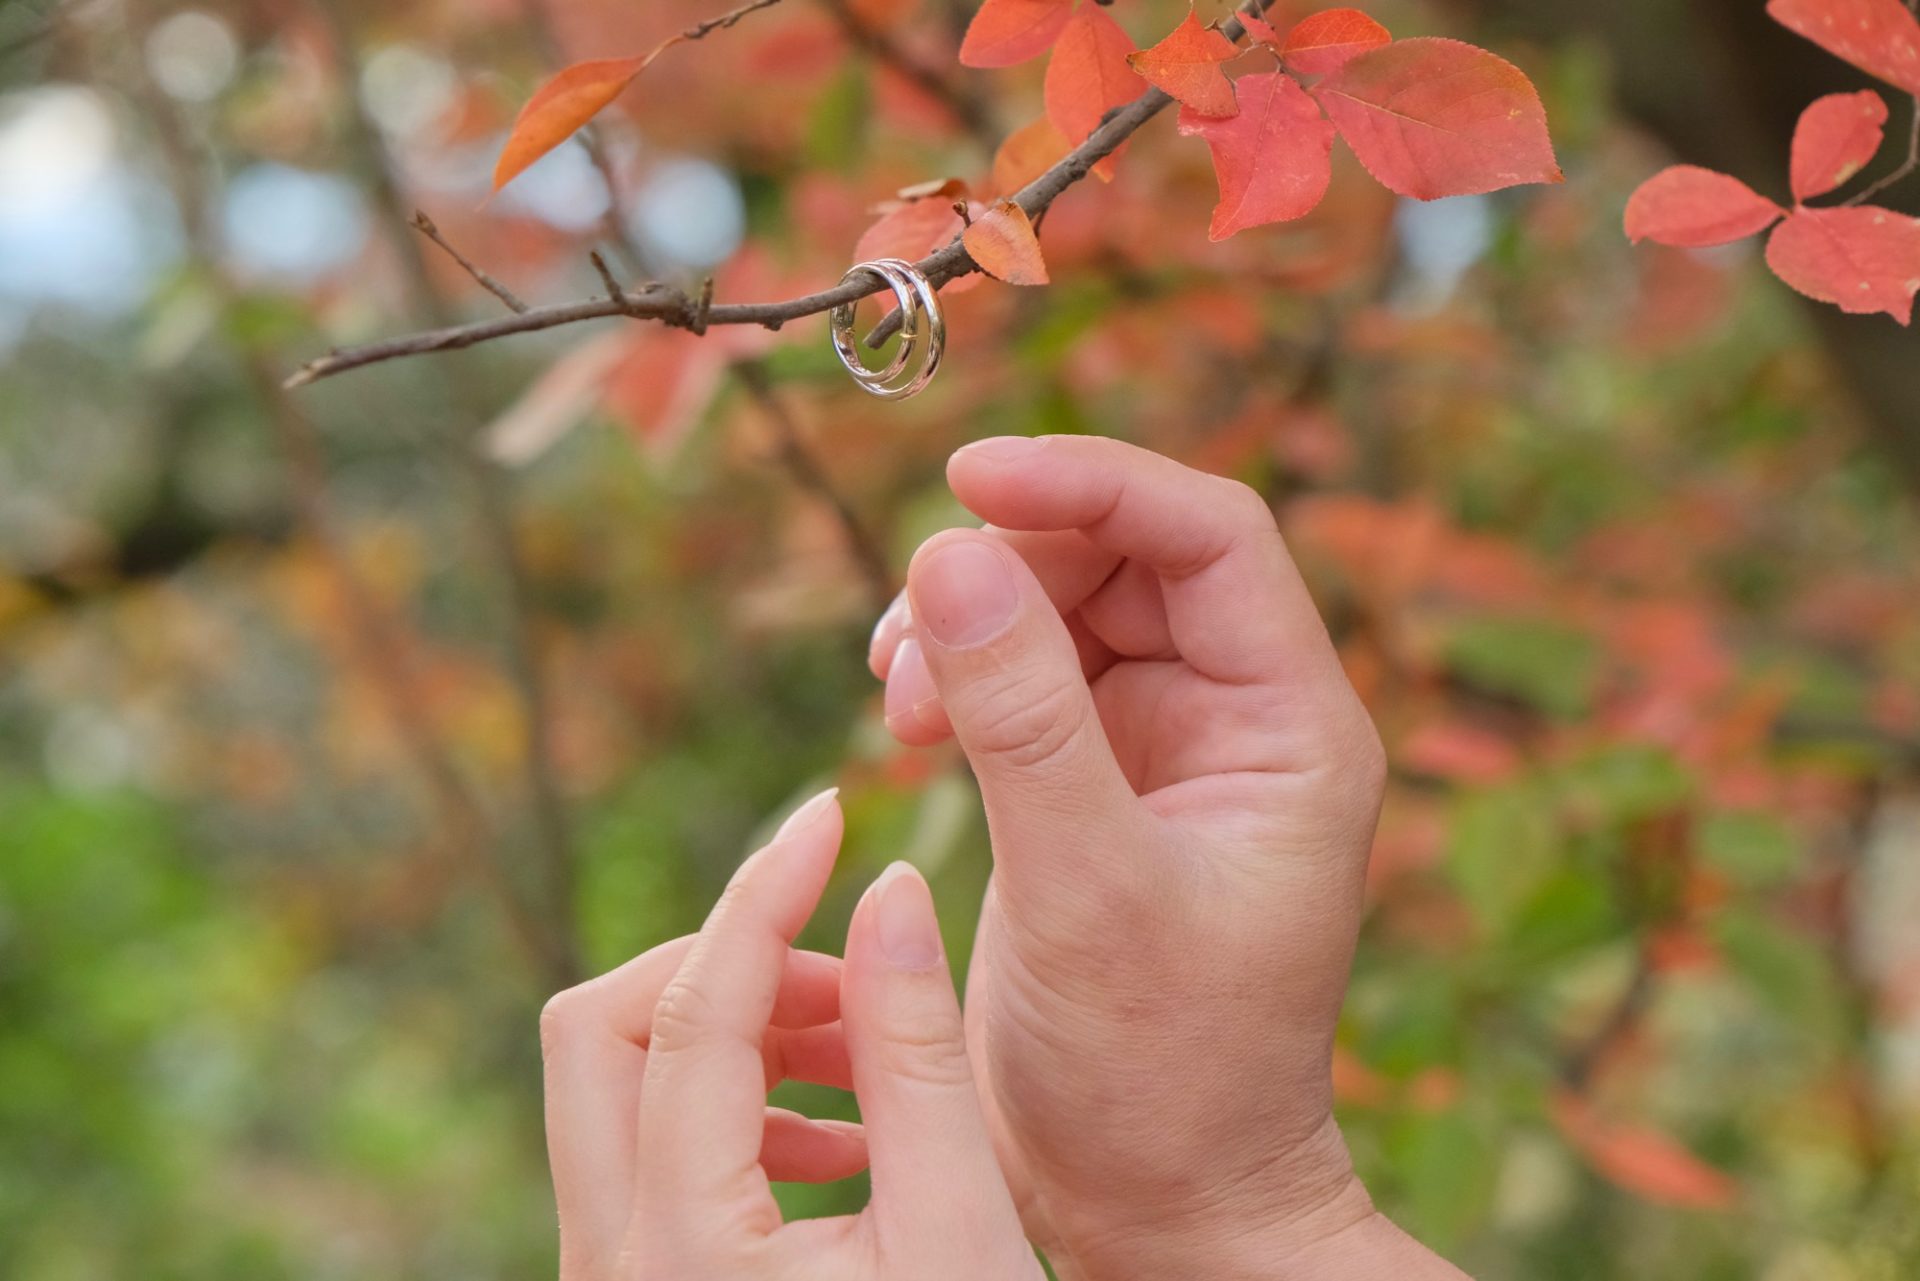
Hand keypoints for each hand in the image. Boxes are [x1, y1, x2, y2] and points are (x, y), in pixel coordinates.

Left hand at [539, 789, 1042, 1280]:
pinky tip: (850, 1144)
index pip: (696, 1007)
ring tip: (872, 1061)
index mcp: (680, 1249)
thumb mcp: (958, 1225)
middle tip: (852, 982)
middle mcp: (610, 1267)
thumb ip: (917, 1050)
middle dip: (726, 970)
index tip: (828, 812)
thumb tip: (891, 890)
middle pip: (602, 1032)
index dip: (765, 891)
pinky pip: (650, 1154)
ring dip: (739, 1041)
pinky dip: (738, 1110)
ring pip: (620, 1091)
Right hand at [871, 437, 1460, 1278]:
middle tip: (911, 631)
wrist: (1161, 1197)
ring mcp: (1163, 750)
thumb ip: (1020, 718)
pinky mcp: (1095, 786)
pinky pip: (1024, 679)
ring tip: (897, 694)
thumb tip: (949, 552)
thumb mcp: (1087, 889)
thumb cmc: (1164, 1072)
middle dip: (1011, 565)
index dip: (1093, 482)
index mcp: (1290, 728)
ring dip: (971, 620)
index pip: (1210, 536)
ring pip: (1062, 610)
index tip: (968, 477)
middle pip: (1124, 559)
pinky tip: (904, 714)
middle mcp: (1237, 720)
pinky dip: (958, 673)